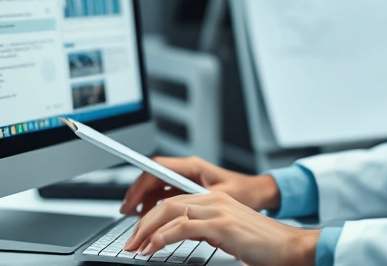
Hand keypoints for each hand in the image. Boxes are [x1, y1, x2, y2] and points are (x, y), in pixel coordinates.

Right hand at [120, 156, 280, 214]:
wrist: (261, 193)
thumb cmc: (246, 192)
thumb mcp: (220, 198)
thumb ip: (197, 202)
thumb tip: (176, 213)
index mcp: (193, 167)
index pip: (156, 169)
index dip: (139, 185)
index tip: (129, 201)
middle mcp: (188, 170)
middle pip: (152, 178)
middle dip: (136, 195)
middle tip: (126, 213)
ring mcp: (188, 179)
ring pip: (157, 187)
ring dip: (144, 202)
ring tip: (136, 219)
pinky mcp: (190, 189)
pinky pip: (166, 194)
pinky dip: (156, 205)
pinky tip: (151, 217)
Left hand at [123, 191, 319, 265]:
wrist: (290, 247)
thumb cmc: (264, 245)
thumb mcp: (228, 234)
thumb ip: (207, 230)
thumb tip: (181, 237)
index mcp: (216, 200)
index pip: (174, 200)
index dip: (152, 216)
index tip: (139, 233)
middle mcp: (215, 200)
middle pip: (167, 203)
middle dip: (143, 223)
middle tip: (130, 242)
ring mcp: (218, 210)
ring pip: (170, 212)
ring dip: (147, 231)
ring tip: (136, 248)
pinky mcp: (222, 226)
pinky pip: (182, 228)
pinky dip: (162, 238)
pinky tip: (152, 248)